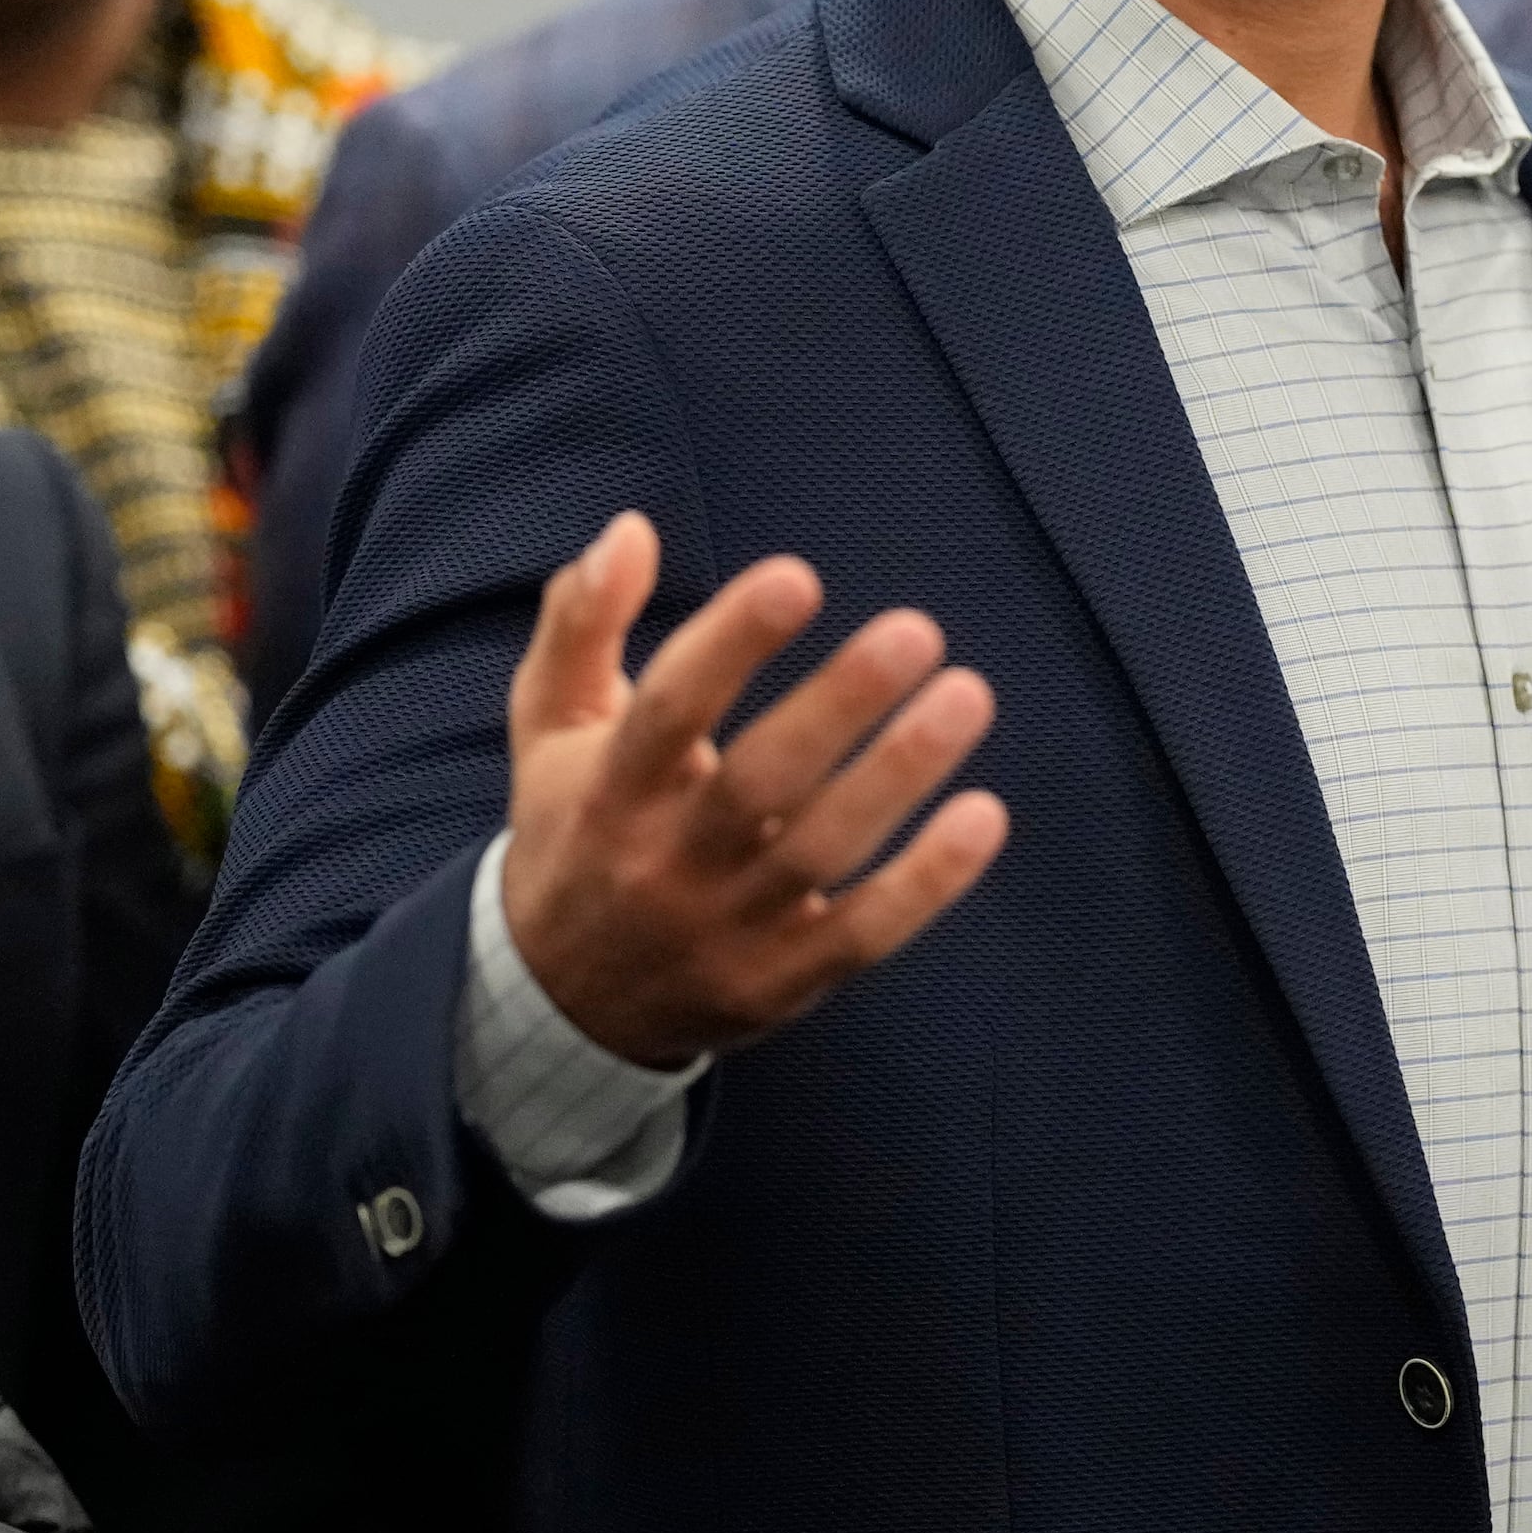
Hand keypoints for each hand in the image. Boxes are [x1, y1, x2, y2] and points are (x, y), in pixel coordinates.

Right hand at [500, 512, 1009, 1070]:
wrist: (562, 1003)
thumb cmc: (577, 830)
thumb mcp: (549, 726)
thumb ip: (582, 621)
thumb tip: (629, 528)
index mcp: (609, 789)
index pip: (667, 708)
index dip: (731, 643)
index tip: (797, 579)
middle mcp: (664, 861)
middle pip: (758, 780)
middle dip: (839, 704)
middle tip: (916, 630)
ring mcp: (726, 929)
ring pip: (821, 851)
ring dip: (899, 774)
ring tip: (967, 695)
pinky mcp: (780, 982)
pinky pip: (862, 935)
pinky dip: (926, 882)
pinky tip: (982, 814)